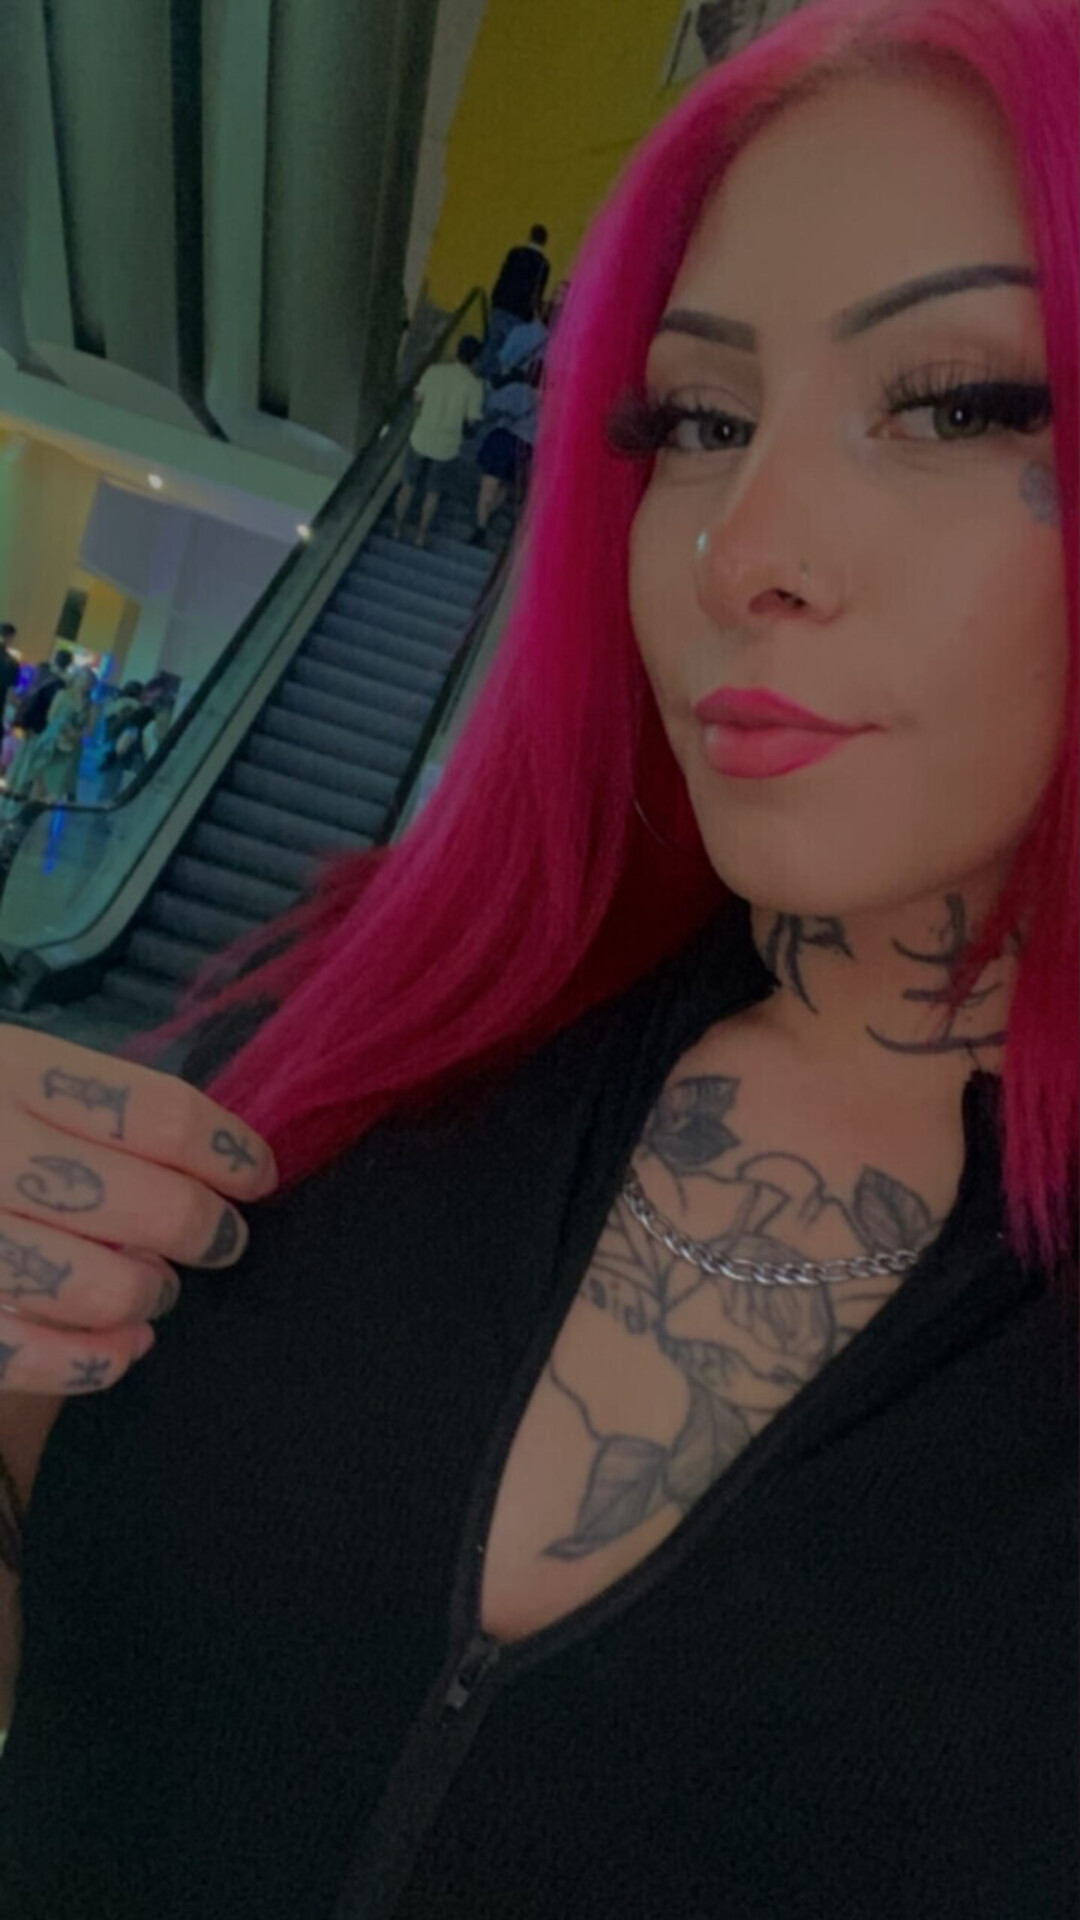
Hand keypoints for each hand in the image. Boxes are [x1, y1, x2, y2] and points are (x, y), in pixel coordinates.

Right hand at [0, 1026, 276, 1394]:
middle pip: (152, 1206)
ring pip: (104, 1289)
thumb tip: (221, 1166)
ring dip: (150, 1294)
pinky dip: (97, 1361)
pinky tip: (123, 1344)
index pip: (163, 1116)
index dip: (230, 1153)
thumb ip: (108, 1112)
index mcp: (18, 1071)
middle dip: (208, 1230)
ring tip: (155, 1285)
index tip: (257, 1175)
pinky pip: (35, 1357)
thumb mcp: (26, 1079)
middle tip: (220, 1239)